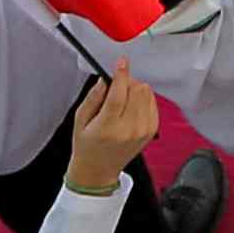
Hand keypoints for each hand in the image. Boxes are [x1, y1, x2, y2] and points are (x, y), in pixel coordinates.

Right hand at [67, 61, 163, 187]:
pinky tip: (131, 106)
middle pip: (137, 90)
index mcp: (108, 127)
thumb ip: (92, 98)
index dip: (121, 74)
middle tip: (116, 86)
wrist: (98, 170)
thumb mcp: (80, 120)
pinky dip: (143, 98)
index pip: (118, 94)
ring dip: (135, 88)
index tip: (121, 62)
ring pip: (147, 94)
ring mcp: (142, 131)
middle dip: (127, 81)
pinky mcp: (151, 131)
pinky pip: (153, 103)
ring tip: (122, 98)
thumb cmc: (87, 146)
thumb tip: (104, 78)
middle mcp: (128, 129)